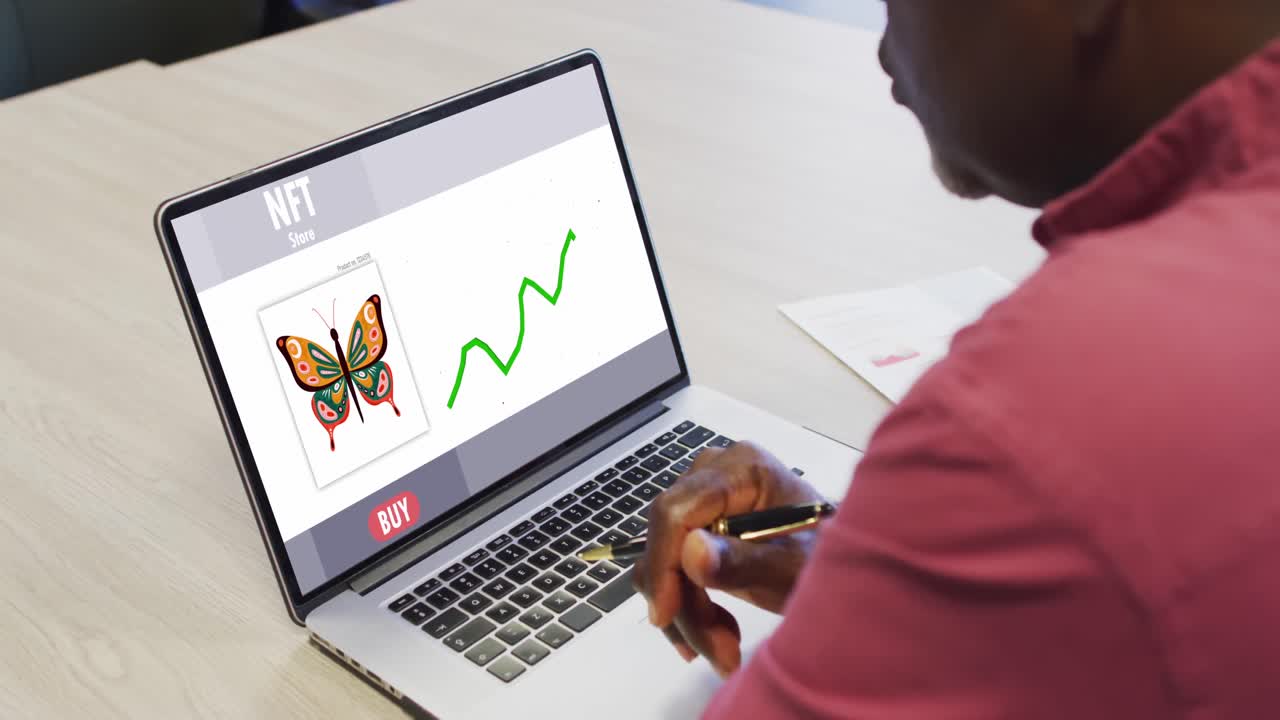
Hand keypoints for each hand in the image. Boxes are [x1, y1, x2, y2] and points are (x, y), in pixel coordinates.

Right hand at [633, 441, 823, 676]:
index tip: (666, 615)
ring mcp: (705, 496)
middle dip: (684, 601)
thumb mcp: (794, 569)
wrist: (848, 566)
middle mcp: (714, 473)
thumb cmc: (832, 562)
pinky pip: (672, 565)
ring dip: (687, 612)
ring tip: (725, 652)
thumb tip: (690, 551)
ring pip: (664, 559)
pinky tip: (717, 635)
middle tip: (718, 653)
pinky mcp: (700, 522)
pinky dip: (687, 605)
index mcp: (742, 469)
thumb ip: (745, 561)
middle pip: (667, 538)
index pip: (676, 511)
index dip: (664, 563)